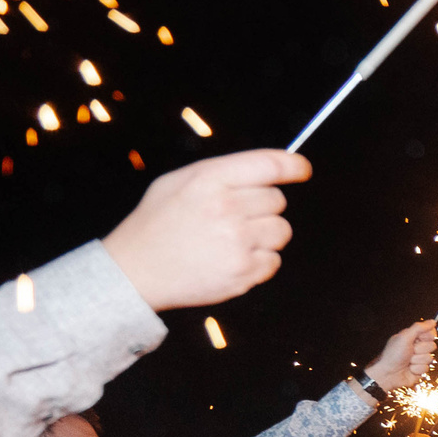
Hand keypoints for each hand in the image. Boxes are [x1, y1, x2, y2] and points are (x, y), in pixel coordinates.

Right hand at [100, 149, 310, 308]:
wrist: (134, 271)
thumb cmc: (157, 224)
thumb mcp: (178, 182)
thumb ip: (222, 173)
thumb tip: (268, 170)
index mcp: (209, 179)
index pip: (269, 165)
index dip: (293, 166)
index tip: (302, 169)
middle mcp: (227, 208)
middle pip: (278, 200)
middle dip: (263, 206)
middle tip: (235, 217)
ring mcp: (237, 241)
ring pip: (282, 230)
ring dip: (265, 234)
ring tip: (232, 239)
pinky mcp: (244, 271)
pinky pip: (274, 261)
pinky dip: (259, 261)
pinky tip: (231, 258)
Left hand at [364, 322, 437, 392]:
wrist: (388, 374)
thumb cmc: (393, 355)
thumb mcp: (405, 337)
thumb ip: (419, 328)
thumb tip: (432, 321)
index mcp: (413, 337)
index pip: (430, 332)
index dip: (428, 336)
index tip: (419, 338)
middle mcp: (417, 347)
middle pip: (432, 345)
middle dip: (420, 349)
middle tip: (410, 351)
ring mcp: (419, 359)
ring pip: (429, 358)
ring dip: (417, 360)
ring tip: (407, 361)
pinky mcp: (420, 370)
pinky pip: (426, 368)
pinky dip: (417, 369)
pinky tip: (409, 369)